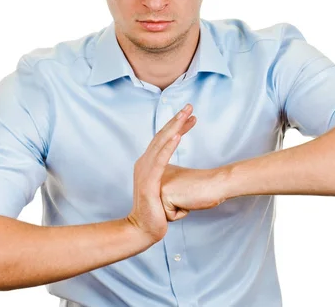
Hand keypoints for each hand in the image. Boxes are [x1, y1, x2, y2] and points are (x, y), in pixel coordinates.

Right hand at [126, 104, 196, 244]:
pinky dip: (169, 146)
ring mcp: (145, 171)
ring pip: (161, 144)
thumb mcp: (165, 188)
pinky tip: (177, 135)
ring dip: (174, 127)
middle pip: (163, 135)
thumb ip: (170, 177)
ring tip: (185, 115)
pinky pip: (160, 160)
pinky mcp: (149, 182)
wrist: (143, 229)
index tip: (191, 116)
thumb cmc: (156, 211)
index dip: (178, 125)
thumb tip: (182, 174)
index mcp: (149, 162)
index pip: (165, 138)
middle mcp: (144, 162)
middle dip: (177, 119)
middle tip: (190, 106)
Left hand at [161, 164, 227, 220]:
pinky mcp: (164, 195)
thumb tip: (161, 204)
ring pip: (162, 213)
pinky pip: (170, 216)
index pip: (158, 201)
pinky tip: (188, 199)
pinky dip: (181, 213)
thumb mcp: (177, 185)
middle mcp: (154, 177)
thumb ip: (167, 191)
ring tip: (187, 196)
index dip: (175, 200)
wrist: (215, 183)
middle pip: (158, 207)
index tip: (185, 189)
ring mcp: (158, 185)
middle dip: (174, 206)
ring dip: (177, 210)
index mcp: (157, 172)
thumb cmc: (201, 187)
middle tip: (186, 193)